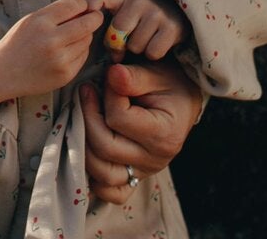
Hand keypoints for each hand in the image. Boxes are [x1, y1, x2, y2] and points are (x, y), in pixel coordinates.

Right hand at [0, 0, 106, 98]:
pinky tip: (68, 50)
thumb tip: (84, 8)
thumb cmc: (18, 42)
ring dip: (85, 35)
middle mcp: (52, 40)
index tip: (83, 6)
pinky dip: (80, 50)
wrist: (3, 72)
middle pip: (87, 24)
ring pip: (87, 40)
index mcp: (41, 21)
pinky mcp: (66, 74)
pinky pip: (83, 56)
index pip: (74, 5)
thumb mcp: (31, 19)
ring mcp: (60, 59)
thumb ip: (55, 13)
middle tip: (95, 17)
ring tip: (73, 36)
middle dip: (95, 18)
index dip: (82, 4)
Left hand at [78, 58, 204, 204]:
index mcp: (164, 134)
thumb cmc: (169, 86)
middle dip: (88, 116)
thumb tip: (113, 74)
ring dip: (84, 143)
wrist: (182, 102)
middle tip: (87, 92)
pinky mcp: (134, 179)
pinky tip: (89, 152)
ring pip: (101, 173)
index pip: (119, 119)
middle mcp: (155, 160)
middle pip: (105, 147)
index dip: (106, 95)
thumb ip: (133, 77)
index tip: (108, 78)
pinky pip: (110, 192)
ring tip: (85, 116)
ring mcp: (143, 173)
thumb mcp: (156, 75)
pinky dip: (95, 179)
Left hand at [87, 0, 189, 60]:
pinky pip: (152, 52)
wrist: (178, 14)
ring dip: (138, 50)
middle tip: (125, 44)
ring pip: (135, 45)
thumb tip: (108, 54)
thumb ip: (110, 26)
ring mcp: (157, 13)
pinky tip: (156, 44)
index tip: (89, 14)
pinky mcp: (173, 27)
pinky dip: (153, 55)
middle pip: (118, 29)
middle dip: (118, 44)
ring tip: (144, 40)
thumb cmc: (142, 19)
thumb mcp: (125, 14)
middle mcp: (140, 1)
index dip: (91, 4)